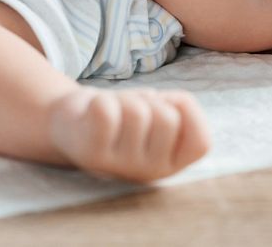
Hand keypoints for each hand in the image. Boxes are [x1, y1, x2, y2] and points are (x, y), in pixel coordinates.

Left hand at [49, 86, 210, 181]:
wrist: (70, 125)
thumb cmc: (121, 115)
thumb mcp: (158, 115)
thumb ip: (180, 112)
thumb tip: (181, 104)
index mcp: (171, 165)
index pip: (201, 142)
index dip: (187, 111)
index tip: (166, 105)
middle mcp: (149, 172)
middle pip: (168, 117)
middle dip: (150, 100)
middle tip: (132, 110)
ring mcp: (121, 166)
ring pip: (136, 110)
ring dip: (123, 99)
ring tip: (112, 113)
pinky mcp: (92, 154)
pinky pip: (106, 111)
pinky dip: (99, 101)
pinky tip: (93, 115)